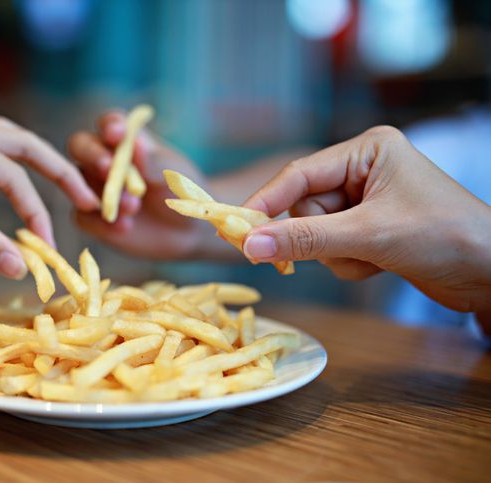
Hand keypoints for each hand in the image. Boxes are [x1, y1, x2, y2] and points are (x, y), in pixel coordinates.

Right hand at [67, 110, 216, 258]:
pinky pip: (82, 216)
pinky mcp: (92, 217)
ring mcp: (95, 187)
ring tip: (133, 207)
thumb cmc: (183, 190)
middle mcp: (104, 158)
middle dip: (91, 154)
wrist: (188, 228)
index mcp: (127, 140)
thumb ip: (153, 162)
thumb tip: (135, 143)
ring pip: (78, 182)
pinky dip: (100, 222)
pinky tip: (125, 227)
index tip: (116, 134)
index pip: (110, 123)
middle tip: (108, 168)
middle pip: (80, 146)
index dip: (109, 126)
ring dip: (103, 193)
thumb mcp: (174, 175)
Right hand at [242, 126, 490, 318]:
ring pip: (316, 232)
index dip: (266, 203)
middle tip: (340, 252)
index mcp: (366, 150)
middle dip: (318, 237)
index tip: (235, 229)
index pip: (299, 175)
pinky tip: (380, 263)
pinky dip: (349, 262)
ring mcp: (365, 201)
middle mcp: (363, 170)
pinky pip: (332, 248)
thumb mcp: (368, 235)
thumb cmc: (444, 237)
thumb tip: (249, 245)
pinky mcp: (368, 228)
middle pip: (305, 207)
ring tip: (374, 257)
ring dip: (337, 254)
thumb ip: (305, 240)